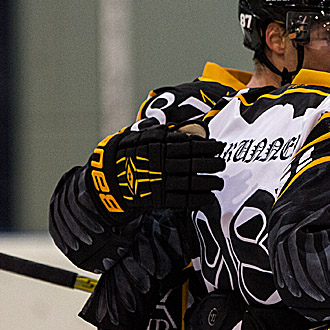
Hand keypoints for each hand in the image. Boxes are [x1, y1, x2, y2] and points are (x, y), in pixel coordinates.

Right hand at [86, 124, 224, 216]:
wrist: (107, 180)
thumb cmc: (126, 156)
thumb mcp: (139, 138)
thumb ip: (160, 133)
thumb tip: (181, 130)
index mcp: (159, 146)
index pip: (191, 145)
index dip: (208, 146)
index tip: (219, 146)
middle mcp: (162, 163)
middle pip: (195, 163)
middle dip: (212, 164)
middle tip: (222, 164)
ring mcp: (161, 182)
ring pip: (191, 182)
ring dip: (209, 182)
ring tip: (219, 182)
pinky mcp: (158, 199)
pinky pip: (183, 199)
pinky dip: (198, 199)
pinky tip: (208, 197)